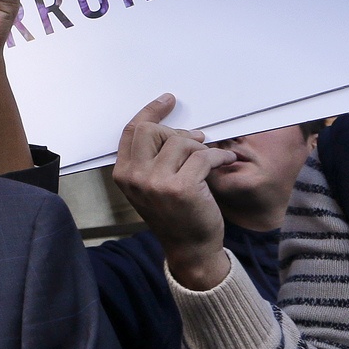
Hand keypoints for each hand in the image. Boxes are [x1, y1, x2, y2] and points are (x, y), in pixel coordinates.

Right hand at [112, 94, 234, 290]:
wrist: (190, 248)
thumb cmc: (175, 214)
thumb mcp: (152, 186)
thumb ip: (152, 159)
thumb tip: (176, 128)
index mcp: (123, 174)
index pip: (131, 131)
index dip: (150, 112)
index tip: (167, 101)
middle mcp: (135, 177)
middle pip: (153, 130)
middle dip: (178, 133)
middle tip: (196, 143)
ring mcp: (156, 183)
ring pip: (181, 142)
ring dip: (201, 147)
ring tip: (211, 159)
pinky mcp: (181, 187)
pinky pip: (203, 155)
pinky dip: (219, 155)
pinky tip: (226, 160)